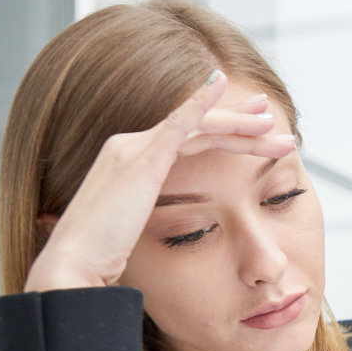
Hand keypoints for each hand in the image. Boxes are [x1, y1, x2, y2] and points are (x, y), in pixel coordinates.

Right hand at [25, 73, 297, 292]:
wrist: (74, 266)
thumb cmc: (103, 260)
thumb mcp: (136, 234)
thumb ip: (154, 220)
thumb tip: (179, 232)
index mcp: (132, 165)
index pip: (189, 140)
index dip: (225, 133)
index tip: (256, 132)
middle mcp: (131, 148)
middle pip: (200, 129)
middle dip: (241, 125)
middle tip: (275, 121)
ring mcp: (134, 149)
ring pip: (200, 126)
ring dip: (241, 126)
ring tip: (276, 129)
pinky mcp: (140, 159)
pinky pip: (177, 122)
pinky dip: (199, 101)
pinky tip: (221, 84)